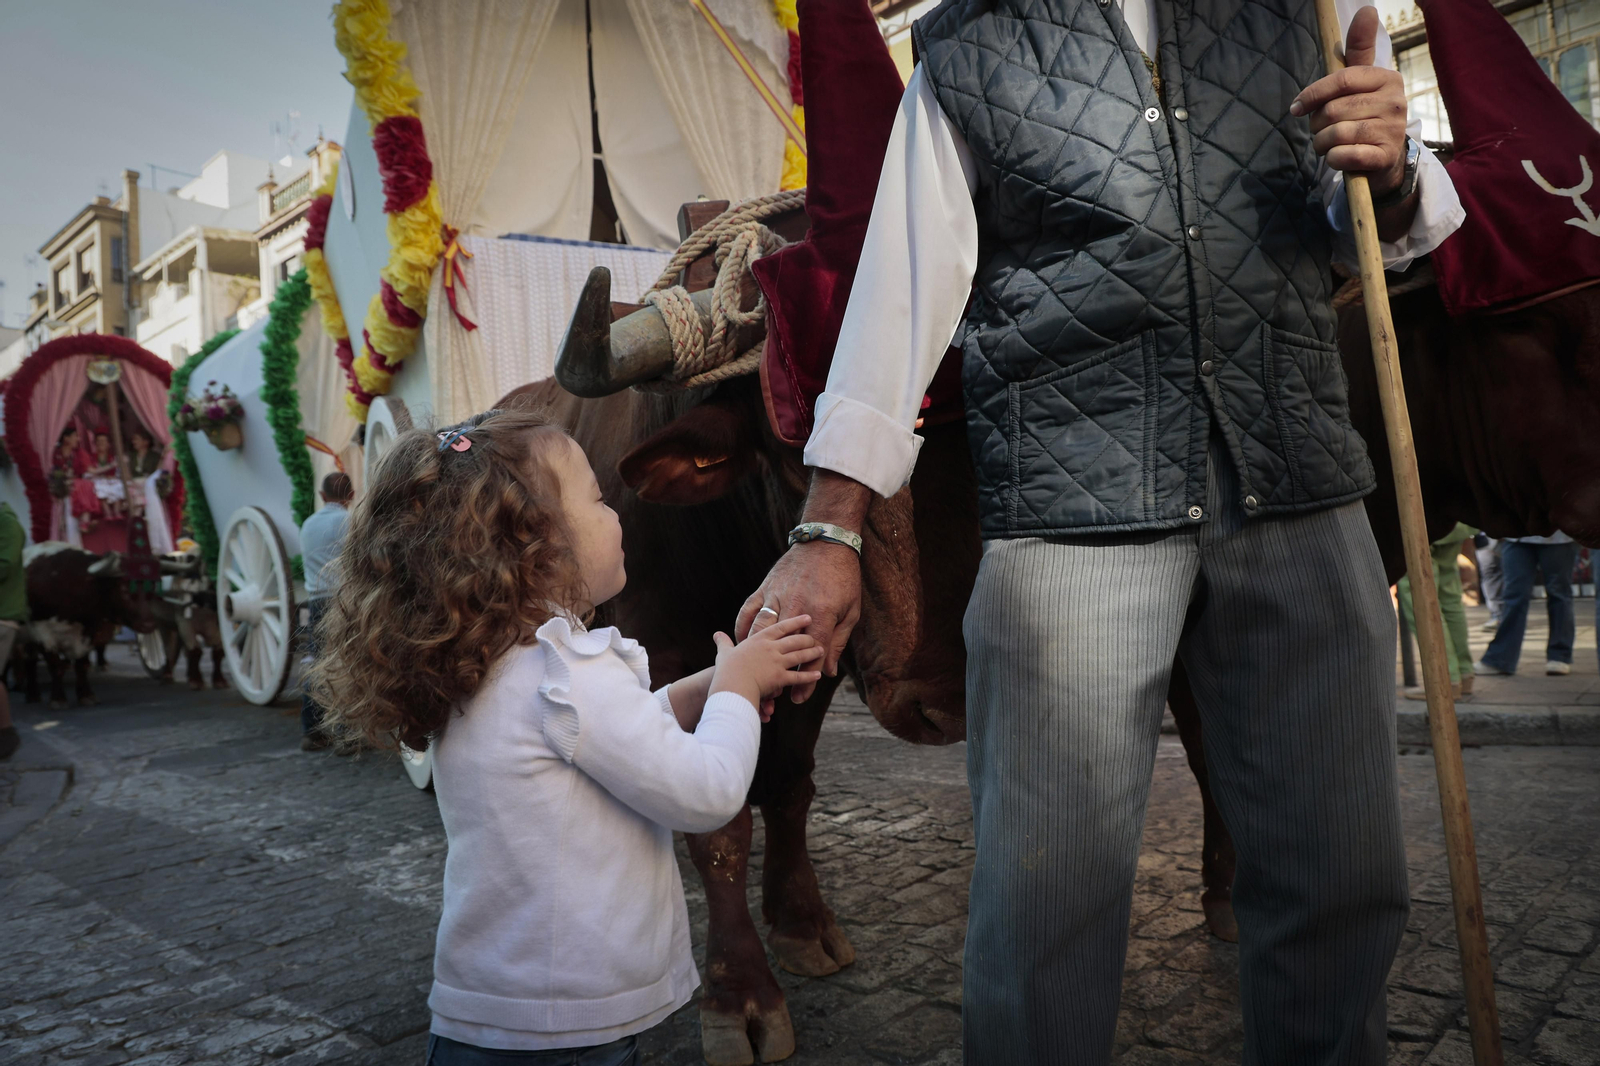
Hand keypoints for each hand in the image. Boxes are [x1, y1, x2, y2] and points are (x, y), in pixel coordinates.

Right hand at [710, 614, 823, 716]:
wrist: (730, 684)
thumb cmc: (725, 669)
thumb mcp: (724, 653)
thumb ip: (723, 643)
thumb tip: (717, 634)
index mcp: (759, 639)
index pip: (780, 626)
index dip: (795, 621)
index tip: (807, 616)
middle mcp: (771, 648)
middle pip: (794, 639)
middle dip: (807, 638)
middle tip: (816, 637)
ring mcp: (777, 662)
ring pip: (799, 655)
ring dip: (812, 654)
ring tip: (821, 651)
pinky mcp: (779, 677)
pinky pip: (798, 676)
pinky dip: (809, 676)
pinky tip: (817, 675)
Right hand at [737, 541, 861, 705]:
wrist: (826, 542)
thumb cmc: (843, 577)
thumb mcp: (850, 611)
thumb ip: (837, 642)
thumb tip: (827, 670)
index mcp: (821, 615)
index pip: (811, 656)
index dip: (805, 681)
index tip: (800, 698)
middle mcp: (796, 608)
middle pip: (783, 650)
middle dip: (780, 675)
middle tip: (779, 696)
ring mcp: (777, 597)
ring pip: (761, 633)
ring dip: (758, 657)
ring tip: (758, 674)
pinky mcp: (765, 588)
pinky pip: (748, 611)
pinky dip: (743, 628)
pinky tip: (741, 643)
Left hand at [1291, 5, 1409, 196]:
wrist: (1384, 160)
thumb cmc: (1365, 116)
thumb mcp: (1362, 82)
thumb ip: (1359, 49)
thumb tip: (1366, 8)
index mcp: (1387, 79)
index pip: (1341, 80)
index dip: (1312, 94)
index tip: (1296, 108)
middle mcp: (1395, 102)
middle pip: (1333, 110)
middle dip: (1316, 125)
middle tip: (1320, 131)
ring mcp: (1393, 130)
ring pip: (1335, 134)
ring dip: (1321, 144)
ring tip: (1328, 145)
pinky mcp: (1385, 157)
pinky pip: (1343, 155)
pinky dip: (1332, 159)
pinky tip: (1337, 157)